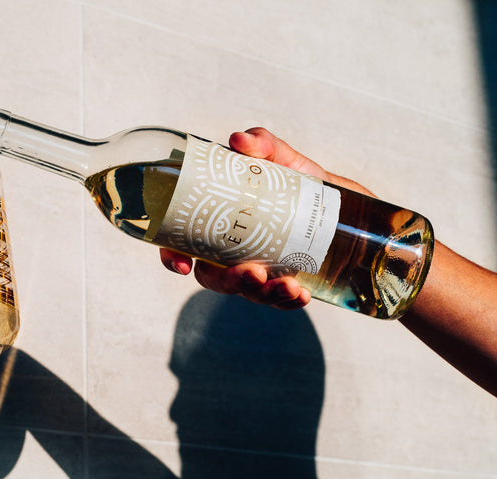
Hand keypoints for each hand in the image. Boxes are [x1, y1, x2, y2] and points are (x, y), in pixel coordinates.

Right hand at [160, 127, 370, 310]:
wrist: (341, 202)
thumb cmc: (299, 180)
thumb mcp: (282, 159)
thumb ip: (261, 143)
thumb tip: (239, 141)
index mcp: (216, 221)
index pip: (180, 243)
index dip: (172, 257)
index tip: (183, 265)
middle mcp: (229, 250)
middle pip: (212, 277)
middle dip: (229, 282)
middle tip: (254, 273)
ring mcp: (255, 269)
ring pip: (247, 292)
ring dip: (263, 294)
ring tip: (288, 286)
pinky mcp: (281, 282)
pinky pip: (278, 300)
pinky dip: (289, 301)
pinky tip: (302, 294)